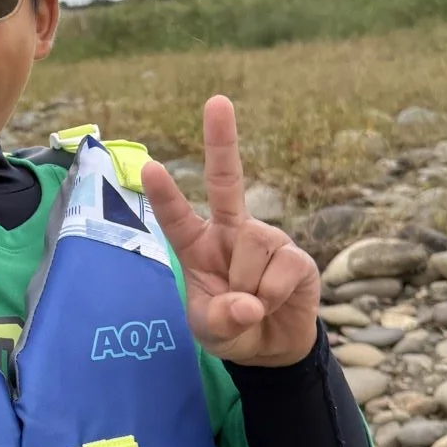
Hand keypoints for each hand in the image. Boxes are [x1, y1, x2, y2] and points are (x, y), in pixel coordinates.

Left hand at [140, 96, 319, 367]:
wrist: (272, 347)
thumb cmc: (231, 327)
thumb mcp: (211, 330)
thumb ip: (220, 320)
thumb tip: (248, 305)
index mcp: (198, 244)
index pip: (178, 217)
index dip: (165, 195)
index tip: (150, 167)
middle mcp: (232, 230)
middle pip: (227, 180)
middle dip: (222, 140)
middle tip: (217, 100)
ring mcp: (266, 239)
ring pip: (252, 248)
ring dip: (249, 288)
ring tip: (254, 302)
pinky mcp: (296, 256)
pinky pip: (281, 271)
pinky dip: (273, 296)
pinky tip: (276, 302)